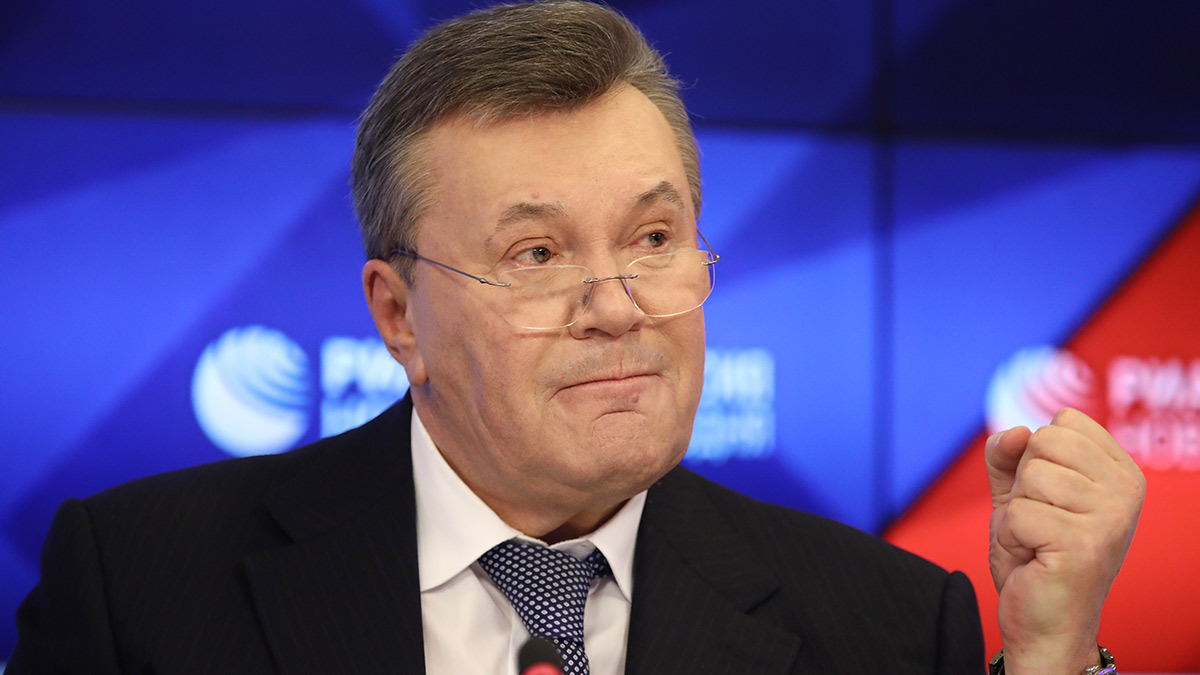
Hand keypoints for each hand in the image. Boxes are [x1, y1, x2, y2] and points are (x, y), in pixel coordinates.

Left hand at [985, 408, 1144, 674]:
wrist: (1044, 622)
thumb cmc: (1035, 555)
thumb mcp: (1017, 493)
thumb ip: (1009, 455)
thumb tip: (1016, 430)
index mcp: (1120, 471)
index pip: (1065, 422)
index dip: (1036, 457)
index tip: (1050, 498)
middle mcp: (1127, 490)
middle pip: (1045, 441)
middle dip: (1024, 484)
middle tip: (1039, 523)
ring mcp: (1112, 516)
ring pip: (1030, 476)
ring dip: (1017, 513)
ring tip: (1037, 542)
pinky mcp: (1085, 543)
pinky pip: (1018, 514)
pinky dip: (1012, 538)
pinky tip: (1034, 559)